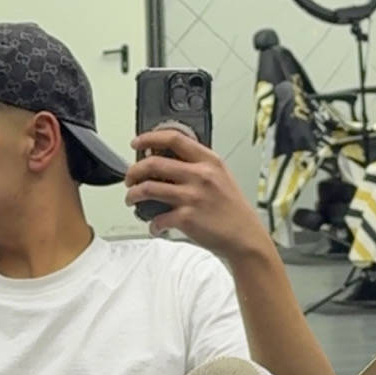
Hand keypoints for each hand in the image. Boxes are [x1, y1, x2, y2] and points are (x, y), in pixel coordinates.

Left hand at [126, 129, 272, 261]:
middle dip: (134, 171)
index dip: (149, 137)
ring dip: (133, 194)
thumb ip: (199, 166)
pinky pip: (158, 218)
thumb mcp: (222, 177)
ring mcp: (192, 197)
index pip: (174, 139)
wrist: (245, 237)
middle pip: (153, 163)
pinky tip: (154, 226)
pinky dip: (152, 224)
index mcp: (209, 161)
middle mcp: (200, 175)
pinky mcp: (187, 218)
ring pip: (148, 188)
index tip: (137, 142)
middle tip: (130, 177)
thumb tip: (170, 162)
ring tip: (132, 199)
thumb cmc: (234, 210)